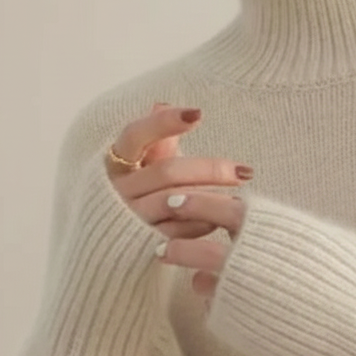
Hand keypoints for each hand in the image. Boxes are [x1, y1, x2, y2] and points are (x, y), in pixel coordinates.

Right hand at [106, 103, 252, 296]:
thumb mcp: (143, 168)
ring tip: (240, 197)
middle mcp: (117, 190)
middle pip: (167, 172)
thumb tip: (161, 103)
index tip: (198, 114)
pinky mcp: (142, 244)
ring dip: (211, 199)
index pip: (136, 135)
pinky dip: (202, 225)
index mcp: (115, 163)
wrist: (111, 252)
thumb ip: (155, 142)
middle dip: (210, 170)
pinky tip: (220, 221)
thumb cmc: (136, 199)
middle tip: (244, 171)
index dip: (164, 123)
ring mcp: (128, 218)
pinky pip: (177, 232)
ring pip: (174, 203)